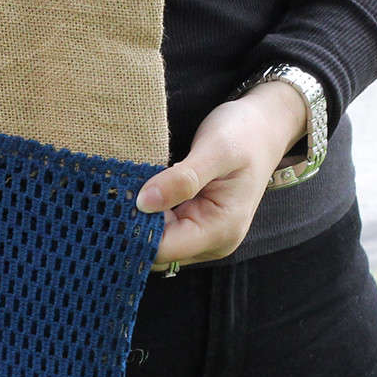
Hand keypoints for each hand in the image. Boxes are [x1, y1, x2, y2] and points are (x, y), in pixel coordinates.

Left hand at [135, 81, 307, 266]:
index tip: (117, 201)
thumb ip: (182, 179)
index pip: (164, 249)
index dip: (135, 230)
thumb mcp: (215, 150)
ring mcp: (202, 235)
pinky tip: (134, 190)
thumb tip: (144, 204)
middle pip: (155, 250)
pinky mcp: (192, 223)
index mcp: (221, 230)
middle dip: (132, 225)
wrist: (263, 127)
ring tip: (122, 188)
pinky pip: (160, 228)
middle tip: (113, 191)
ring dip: (135, 219)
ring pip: (154, 241)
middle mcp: (212, 241)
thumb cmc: (244, 135)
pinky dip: (144, 213)